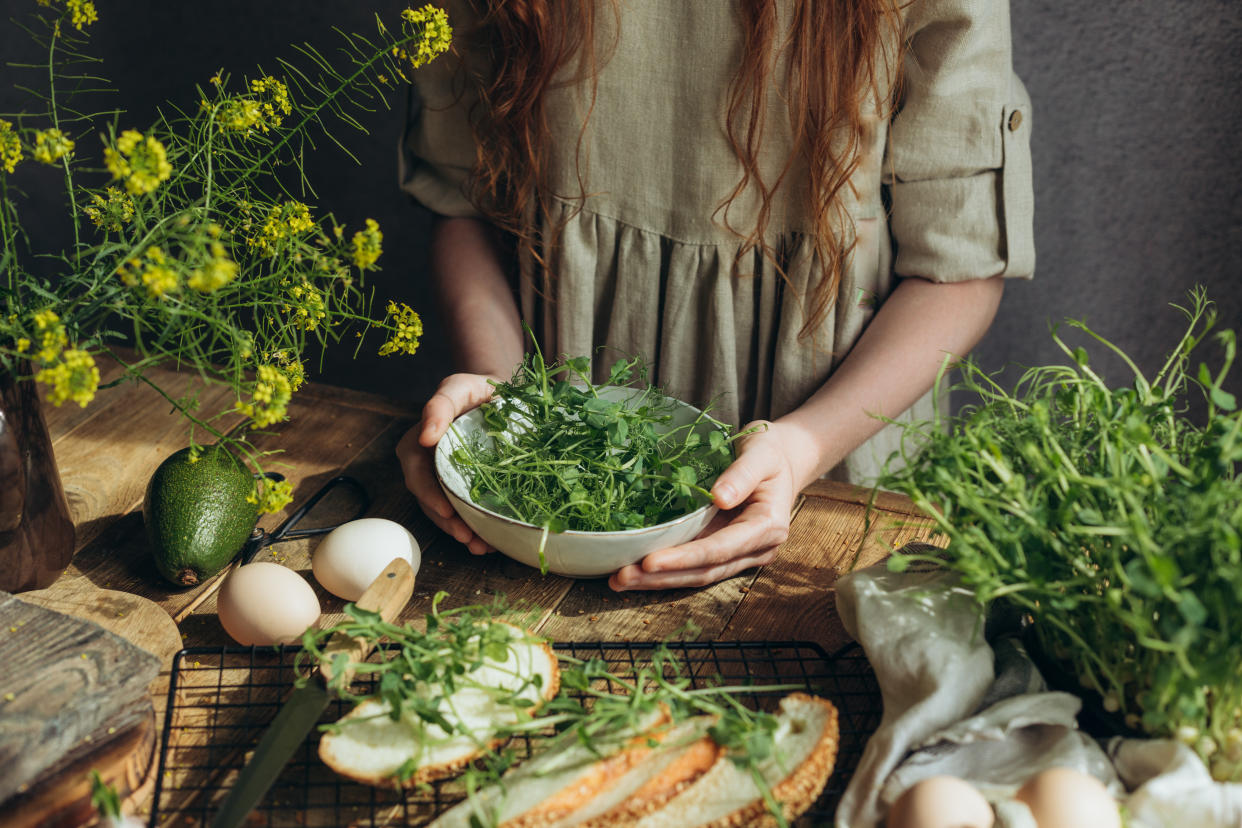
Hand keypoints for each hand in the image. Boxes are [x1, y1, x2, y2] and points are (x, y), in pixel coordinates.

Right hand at [396, 372, 500, 555]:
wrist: (502, 396)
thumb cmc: (476, 389)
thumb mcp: (458, 387)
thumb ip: (439, 406)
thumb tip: (425, 437)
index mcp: (418, 445)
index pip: (417, 476)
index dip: (430, 496)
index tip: (448, 513)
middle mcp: (428, 466)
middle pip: (430, 501)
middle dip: (448, 524)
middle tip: (468, 538)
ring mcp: (447, 479)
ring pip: (447, 513)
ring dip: (462, 532)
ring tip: (481, 546)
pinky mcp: (466, 488)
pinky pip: (465, 512)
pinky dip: (476, 529)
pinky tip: (489, 542)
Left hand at [608, 420, 801, 590]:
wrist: (781, 460)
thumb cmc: (770, 453)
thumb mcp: (760, 453)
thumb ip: (741, 475)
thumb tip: (719, 498)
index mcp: (767, 527)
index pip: (720, 549)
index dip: (685, 558)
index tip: (650, 561)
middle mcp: (755, 549)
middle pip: (705, 571)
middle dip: (662, 577)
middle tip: (621, 577)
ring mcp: (739, 554)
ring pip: (697, 575)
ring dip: (658, 580)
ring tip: (619, 580)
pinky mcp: (723, 550)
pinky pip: (693, 565)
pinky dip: (665, 571)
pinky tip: (636, 572)